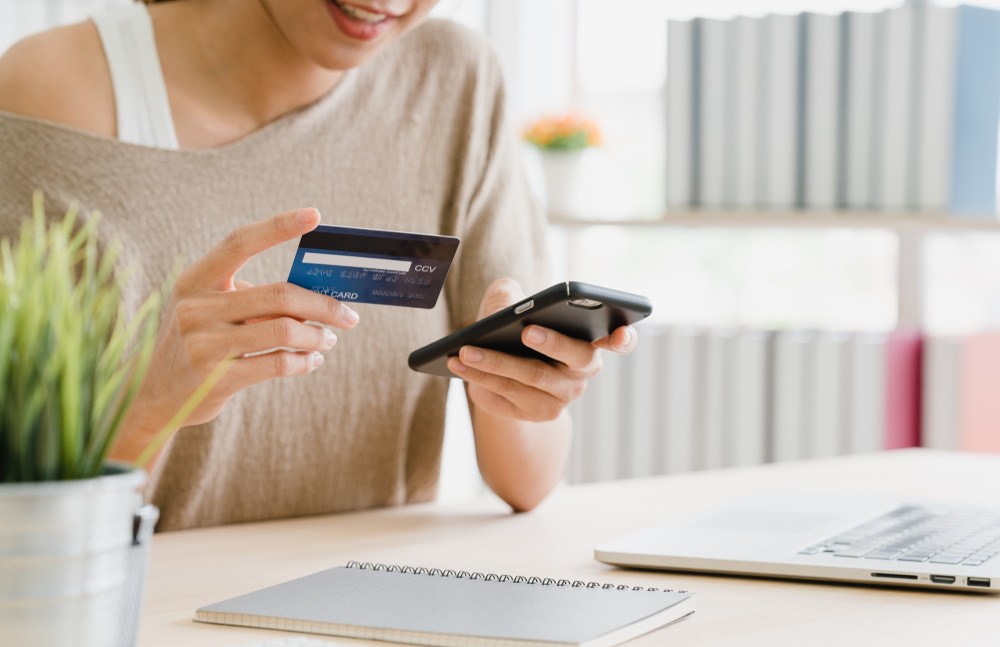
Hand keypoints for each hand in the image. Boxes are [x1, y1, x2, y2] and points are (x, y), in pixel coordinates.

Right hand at [130, 208, 359, 432]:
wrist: (154, 396)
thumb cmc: (196, 342)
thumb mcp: (208, 310)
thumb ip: (250, 297)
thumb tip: (315, 293)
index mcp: (194, 280)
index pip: (239, 242)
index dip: (278, 226)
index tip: (314, 215)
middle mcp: (196, 308)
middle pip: (278, 294)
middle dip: (323, 305)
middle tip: (348, 315)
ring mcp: (204, 344)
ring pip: (284, 330)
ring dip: (317, 335)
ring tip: (328, 338)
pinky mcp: (217, 379)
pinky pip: (278, 363)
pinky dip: (304, 361)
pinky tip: (312, 359)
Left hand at [446, 279, 637, 422]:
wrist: (502, 376)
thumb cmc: (512, 330)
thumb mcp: (509, 304)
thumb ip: (509, 295)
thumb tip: (505, 306)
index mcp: (591, 340)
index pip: (621, 341)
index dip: (624, 337)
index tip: (620, 331)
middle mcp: (583, 371)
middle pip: (576, 357)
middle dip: (553, 342)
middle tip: (527, 331)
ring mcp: (561, 396)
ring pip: (531, 376)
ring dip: (495, 361)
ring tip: (467, 349)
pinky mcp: (536, 412)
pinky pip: (507, 393)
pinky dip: (480, 375)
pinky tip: (458, 362)